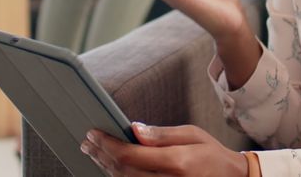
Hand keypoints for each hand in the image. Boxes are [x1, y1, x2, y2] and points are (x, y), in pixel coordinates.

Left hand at [82, 123, 248, 175]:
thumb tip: (134, 129)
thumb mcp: (192, 134)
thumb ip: (162, 134)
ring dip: (105, 166)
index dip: (108, 145)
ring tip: (93, 152)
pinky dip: (118, 176)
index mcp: (176, 163)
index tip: (94, 133)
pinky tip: (110, 166)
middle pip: (121, 171)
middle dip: (101, 155)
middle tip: (88, 141)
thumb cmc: (212, 156)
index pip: (130, 156)